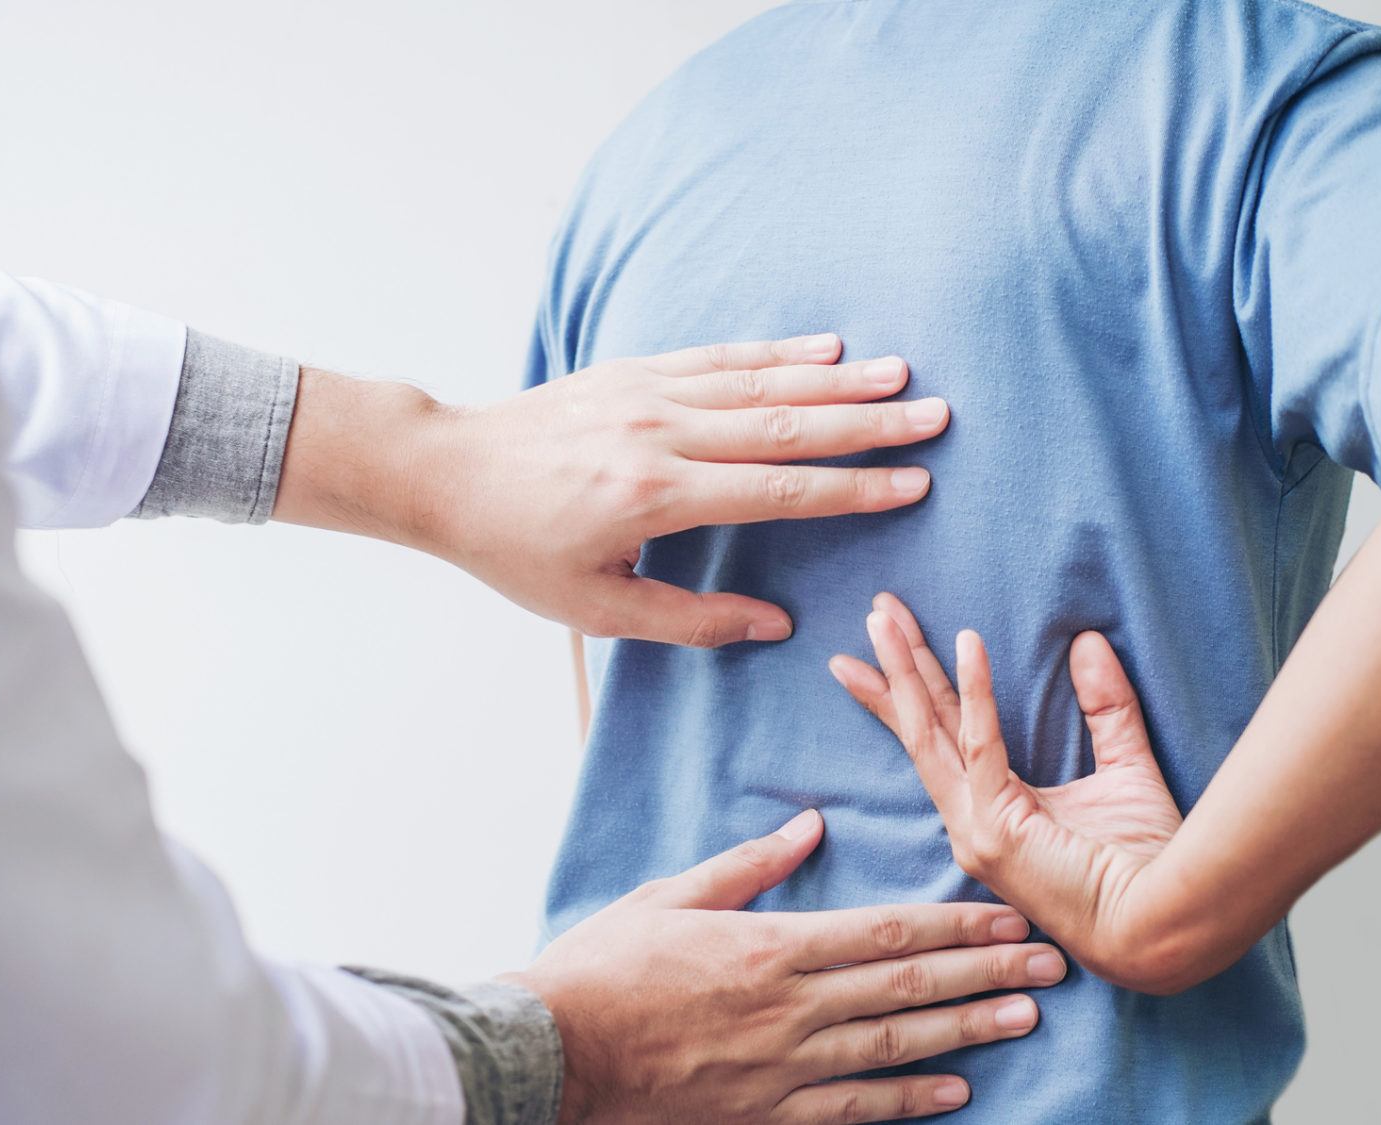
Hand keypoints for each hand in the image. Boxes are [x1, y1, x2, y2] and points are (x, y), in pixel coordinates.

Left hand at [418, 334, 946, 646]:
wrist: (446, 474)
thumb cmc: (518, 551)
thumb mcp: (597, 609)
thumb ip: (692, 619)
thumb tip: (776, 624)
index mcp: (654, 497)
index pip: (777, 492)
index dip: (850, 490)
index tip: (912, 484)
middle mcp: (657, 435)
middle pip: (783, 426)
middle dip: (867, 423)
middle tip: (935, 416)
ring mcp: (644, 393)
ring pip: (758, 382)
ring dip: (835, 378)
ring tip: (900, 374)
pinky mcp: (630, 370)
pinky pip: (716, 357)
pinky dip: (775, 351)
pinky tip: (824, 347)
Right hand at [512, 808, 1066, 1123]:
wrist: (556, 1053)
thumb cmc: (605, 966)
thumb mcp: (671, 896)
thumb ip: (748, 866)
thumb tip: (810, 825)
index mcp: (769, 947)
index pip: (884, 933)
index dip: (954, 925)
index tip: (1007, 915)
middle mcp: (789, 1008)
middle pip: (907, 988)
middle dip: (985, 972)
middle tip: (1050, 962)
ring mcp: (782, 1067)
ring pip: (894, 1047)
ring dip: (966, 1031)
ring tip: (1026, 1017)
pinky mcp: (767, 1113)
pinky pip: (853, 1108)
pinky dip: (907, 1100)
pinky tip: (956, 1089)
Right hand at [830, 594, 1182, 988]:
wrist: (1164, 926)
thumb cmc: (1150, 865)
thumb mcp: (1125, 770)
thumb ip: (1106, 708)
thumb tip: (1088, 642)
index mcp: (991, 812)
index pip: (942, 737)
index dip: (913, 689)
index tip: (890, 642)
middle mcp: (970, 821)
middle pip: (921, 728)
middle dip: (894, 668)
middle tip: (873, 614)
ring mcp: (976, 828)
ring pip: (929, 732)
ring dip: (907, 670)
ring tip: (885, 618)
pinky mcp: (997, 828)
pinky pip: (981, 744)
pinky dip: (974, 691)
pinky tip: (968, 644)